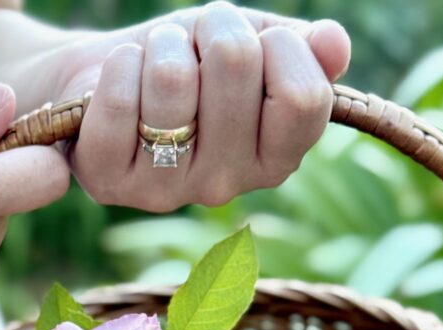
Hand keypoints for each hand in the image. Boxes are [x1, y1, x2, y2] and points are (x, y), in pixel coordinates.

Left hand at [46, 1, 349, 210]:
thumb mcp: (254, 45)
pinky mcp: (110, 183)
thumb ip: (301, 49)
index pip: (304, 98)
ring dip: (162, 44)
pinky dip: (119, 66)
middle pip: (237, 66)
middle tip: (195, 45)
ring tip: (155, 63)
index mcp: (274, 159)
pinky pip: (121, 99)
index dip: (279, 45)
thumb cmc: (190, 61)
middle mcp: (225, 185)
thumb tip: (335, 45)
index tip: (256, 44)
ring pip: (173, 77)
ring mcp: (167, 191)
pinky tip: (119, 82)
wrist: (107, 77)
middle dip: (214, 27)